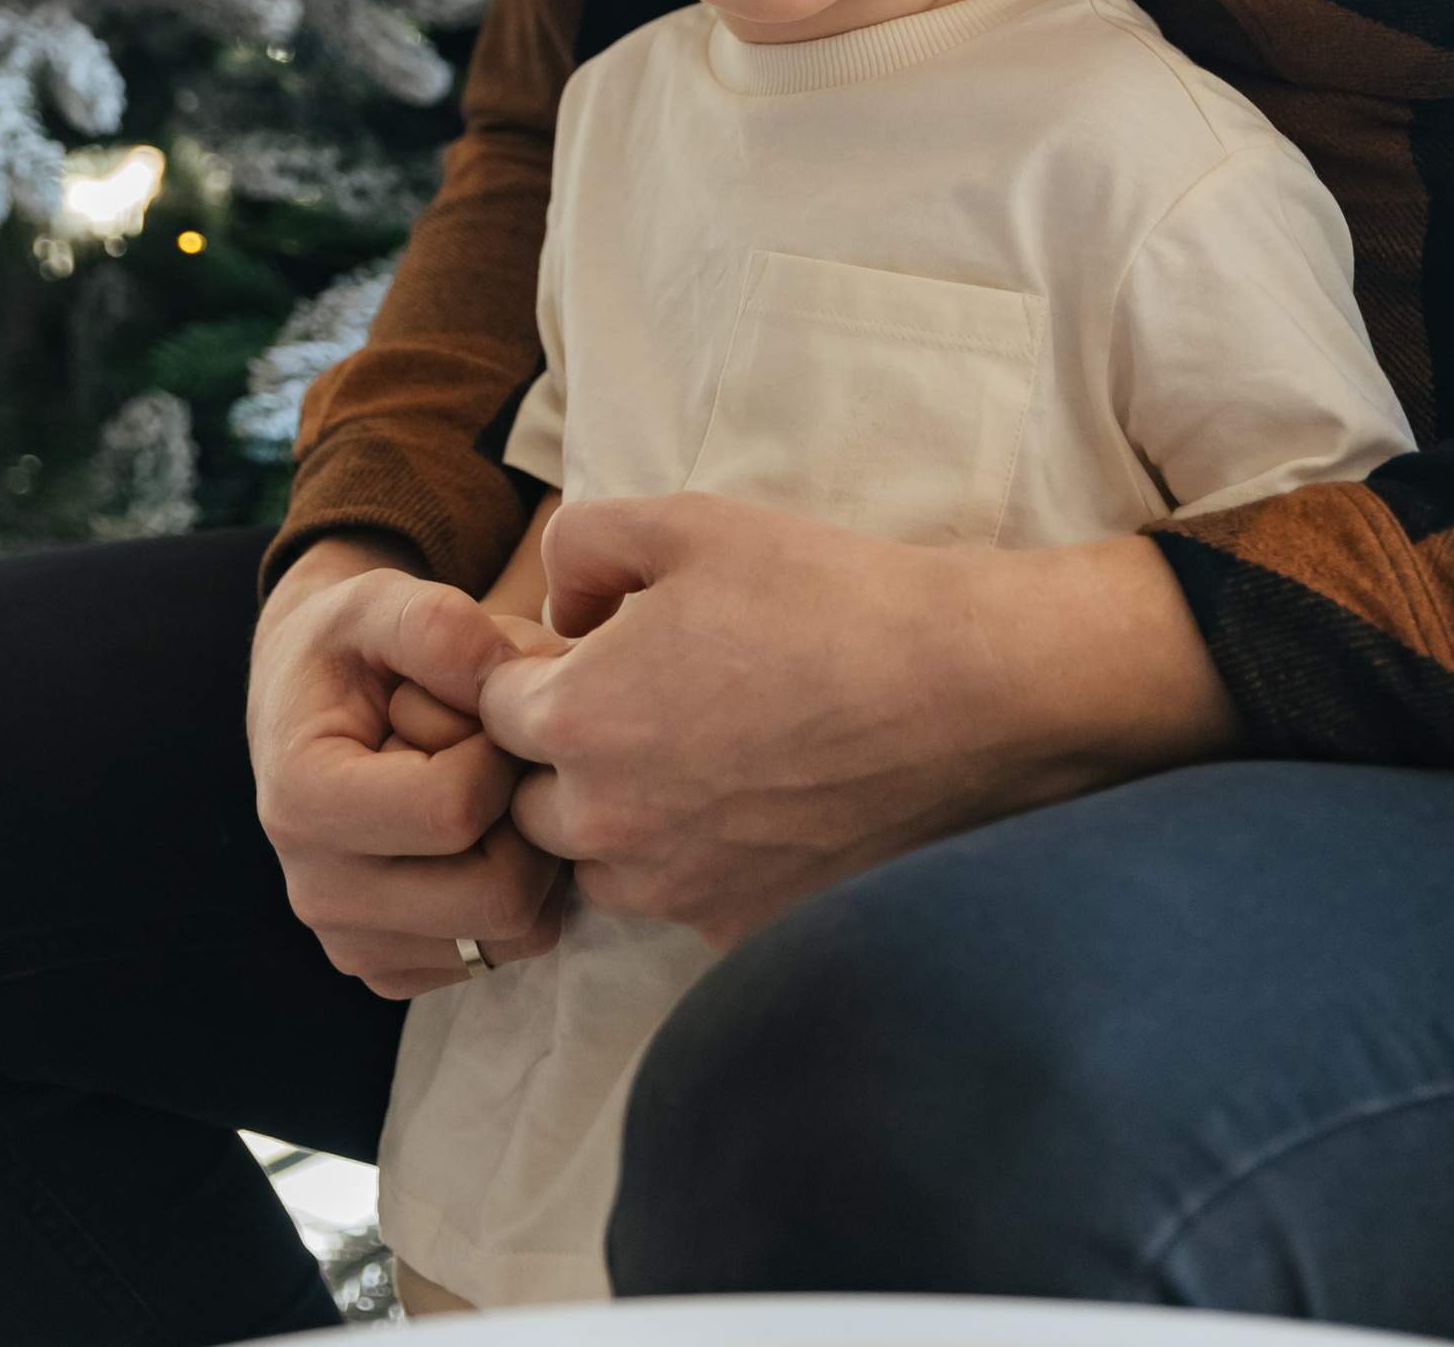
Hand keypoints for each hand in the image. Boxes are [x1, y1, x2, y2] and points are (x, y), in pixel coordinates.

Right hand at [248, 540, 569, 999]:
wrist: (310, 707)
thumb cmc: (351, 649)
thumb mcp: (381, 602)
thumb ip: (438, 624)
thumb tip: (504, 683)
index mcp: (303, 800)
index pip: (453, 811)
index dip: (500, 750)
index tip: (487, 706)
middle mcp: (319, 893)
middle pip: (497, 895)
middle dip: (528, 813)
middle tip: (507, 753)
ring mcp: (355, 945)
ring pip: (516, 932)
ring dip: (533, 853)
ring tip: (494, 787)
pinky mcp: (392, 968)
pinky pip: (506, 950)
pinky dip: (519, 890)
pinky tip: (485, 832)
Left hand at [479, 494, 1239, 950]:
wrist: (960, 691)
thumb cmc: (823, 596)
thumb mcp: (685, 522)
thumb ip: (581, 547)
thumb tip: (558, 608)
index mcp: (578, 718)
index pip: (493, 712)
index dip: (532, 674)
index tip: (584, 653)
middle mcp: (609, 822)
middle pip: (531, 801)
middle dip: (563, 755)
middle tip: (639, 703)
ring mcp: (676, 889)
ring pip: (599, 865)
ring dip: (620, 818)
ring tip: (697, 753)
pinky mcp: (742, 930)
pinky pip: (681, 902)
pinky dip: (697, 861)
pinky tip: (757, 801)